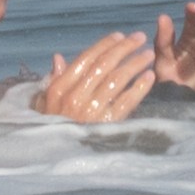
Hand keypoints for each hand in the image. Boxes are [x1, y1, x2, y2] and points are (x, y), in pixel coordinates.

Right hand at [36, 32, 154, 122]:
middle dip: (124, 48)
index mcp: (60, 87)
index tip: (119, 35)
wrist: (58, 159)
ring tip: (148, 55)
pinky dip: (139, 88)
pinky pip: (126, 102)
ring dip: (134, 64)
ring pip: (117, 80)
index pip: (85, 59)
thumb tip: (58, 57)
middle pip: (104, 65)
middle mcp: (76, 96)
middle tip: (140, 38)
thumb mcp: (45, 103)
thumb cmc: (53, 127)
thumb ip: (54, 79)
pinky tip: (149, 77)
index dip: (104, 45)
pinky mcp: (107, 125)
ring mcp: (92, 111)